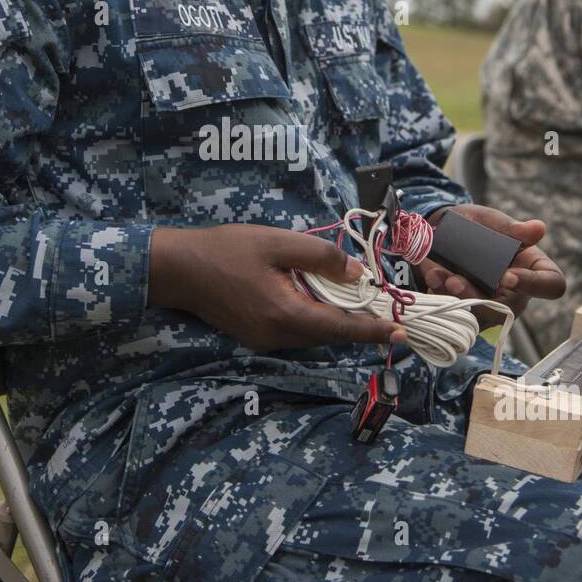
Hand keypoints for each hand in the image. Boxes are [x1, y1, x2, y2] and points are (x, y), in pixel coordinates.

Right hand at [148, 224, 406, 350]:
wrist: (179, 268)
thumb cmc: (226, 250)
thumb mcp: (278, 242)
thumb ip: (320, 256)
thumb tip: (355, 272)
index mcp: (286, 314)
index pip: (341, 328)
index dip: (373, 331)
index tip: (402, 334)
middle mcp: (277, 336)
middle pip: (329, 335)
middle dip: (359, 324)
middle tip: (387, 311)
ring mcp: (264, 339)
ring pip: (313, 334)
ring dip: (336, 320)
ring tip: (359, 303)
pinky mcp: (255, 335)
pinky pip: (296, 331)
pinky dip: (314, 318)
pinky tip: (320, 299)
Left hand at [418, 204, 565, 324]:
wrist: (442, 233)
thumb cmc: (476, 226)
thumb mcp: (491, 221)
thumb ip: (511, 228)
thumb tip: (538, 229)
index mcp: (533, 268)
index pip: (551, 285)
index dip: (533, 285)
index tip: (508, 276)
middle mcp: (517, 293)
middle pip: (510, 309)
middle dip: (480, 298)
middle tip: (455, 282)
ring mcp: (493, 307)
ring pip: (480, 316)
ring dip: (456, 300)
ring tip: (436, 277)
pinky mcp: (468, 313)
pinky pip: (458, 316)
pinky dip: (441, 300)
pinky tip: (431, 282)